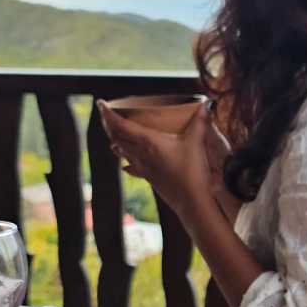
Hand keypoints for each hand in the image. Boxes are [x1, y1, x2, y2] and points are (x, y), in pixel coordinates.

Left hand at [97, 101, 215, 219]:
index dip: (108, 114)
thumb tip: (206, 105)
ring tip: (114, 132)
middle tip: (106, 114)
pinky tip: (125, 165)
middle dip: (109, 124)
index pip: (121, 125)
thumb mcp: (196, 142)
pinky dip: (126, 160)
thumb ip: (200, 122)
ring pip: (122, 151)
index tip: (101, 104)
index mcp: (148, 142)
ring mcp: (143, 167)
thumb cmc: (192, 172)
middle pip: (117, 137)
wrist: (192, 202)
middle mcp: (141, 155)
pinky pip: (132, 167)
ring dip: (116, 140)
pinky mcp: (149, 177)